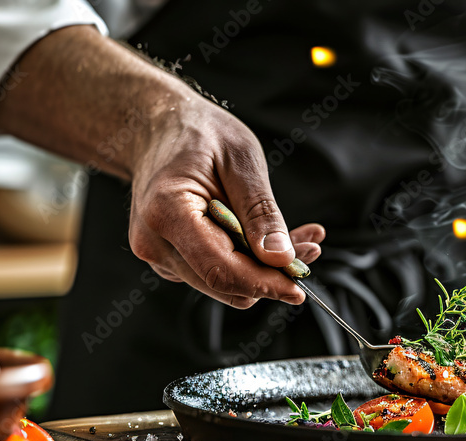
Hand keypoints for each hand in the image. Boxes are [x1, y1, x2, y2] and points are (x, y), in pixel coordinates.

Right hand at [128, 93, 323, 307]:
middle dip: (270, 275)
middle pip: (223, 284)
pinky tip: (271, 237)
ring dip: (264, 268)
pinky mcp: (173, 259)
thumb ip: (260, 211)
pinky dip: (249, 261)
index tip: (299, 286)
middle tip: (310, 247)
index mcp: (167, 213)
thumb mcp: (241, 159)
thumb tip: (281, 259)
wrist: (158, 128)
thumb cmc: (199, 133)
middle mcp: (155, 243)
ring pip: (224, 284)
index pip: (220, 270)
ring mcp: (160, 254)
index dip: (264, 284)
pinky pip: (218, 272)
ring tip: (299, 237)